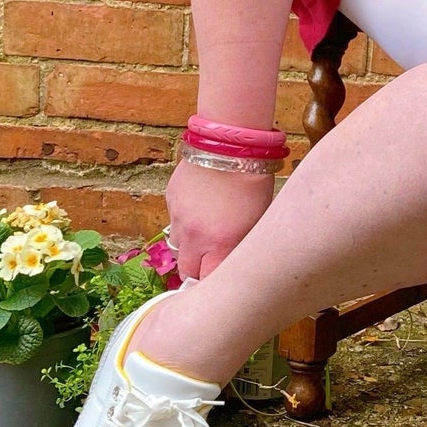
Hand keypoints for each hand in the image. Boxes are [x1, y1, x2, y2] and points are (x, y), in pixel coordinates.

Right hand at [165, 157, 274, 279]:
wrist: (231, 144)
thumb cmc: (253, 181)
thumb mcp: (256, 220)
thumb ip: (239, 247)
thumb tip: (232, 263)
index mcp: (221, 244)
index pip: (208, 282)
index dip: (214, 283)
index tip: (221, 282)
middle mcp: (195, 236)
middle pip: (187, 271)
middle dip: (198, 268)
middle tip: (212, 259)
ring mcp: (179, 218)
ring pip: (178, 246)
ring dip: (191, 245)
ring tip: (208, 229)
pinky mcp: (170, 200)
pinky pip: (175, 221)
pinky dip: (186, 220)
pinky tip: (202, 206)